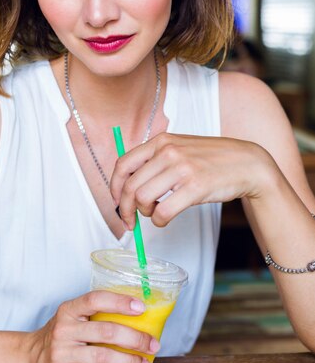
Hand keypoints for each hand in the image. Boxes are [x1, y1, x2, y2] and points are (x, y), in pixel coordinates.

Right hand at [24, 290, 159, 362]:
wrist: (29, 359)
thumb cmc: (61, 336)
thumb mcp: (71, 318)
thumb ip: (95, 315)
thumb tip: (137, 316)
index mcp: (68, 310)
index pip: (95, 299)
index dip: (120, 302)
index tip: (141, 307)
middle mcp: (64, 330)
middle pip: (106, 331)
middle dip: (135, 339)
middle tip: (152, 345)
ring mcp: (61, 354)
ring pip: (103, 358)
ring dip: (130, 362)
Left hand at [110, 132, 274, 228]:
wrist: (247, 163)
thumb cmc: (212, 159)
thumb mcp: (181, 148)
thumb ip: (156, 159)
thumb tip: (129, 184)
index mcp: (161, 141)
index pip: (123, 164)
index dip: (114, 187)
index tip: (117, 202)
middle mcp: (168, 151)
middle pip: (129, 185)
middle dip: (125, 208)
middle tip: (130, 220)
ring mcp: (182, 168)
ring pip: (142, 198)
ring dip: (143, 213)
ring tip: (154, 214)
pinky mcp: (195, 187)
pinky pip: (162, 212)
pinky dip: (159, 221)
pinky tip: (165, 219)